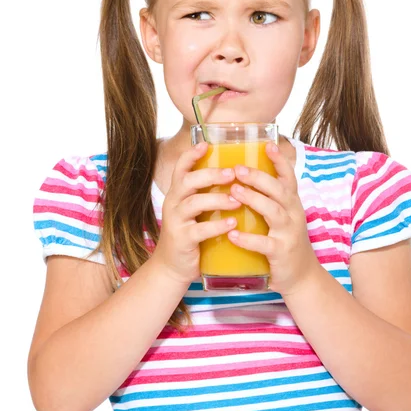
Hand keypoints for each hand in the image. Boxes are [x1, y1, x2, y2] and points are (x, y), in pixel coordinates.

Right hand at [152, 141, 241, 285]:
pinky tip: (233, 223)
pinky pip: (199, 230)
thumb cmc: (191, 233)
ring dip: (218, 199)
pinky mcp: (182, 239)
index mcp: (178, 193)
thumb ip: (208, 194)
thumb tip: (236, 175)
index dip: (191, 154)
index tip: (207, 143)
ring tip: (237, 199)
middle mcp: (173, 203)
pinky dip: (217, 226)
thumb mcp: (195, 211)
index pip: (181, 168)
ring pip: (194, 204)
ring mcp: (176, 221)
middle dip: (210, 175)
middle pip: (187, 181)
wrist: (173, 266)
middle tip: (232, 173)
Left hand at [227, 141, 317, 295]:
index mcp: (292, 204)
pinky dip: (247, 239)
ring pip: (273, 212)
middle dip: (259, 177)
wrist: (301, 277)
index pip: (288, 177)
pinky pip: (264, 243)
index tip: (268, 144)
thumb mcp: (283, 217)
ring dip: (253, 200)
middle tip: (238, 168)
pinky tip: (232, 234)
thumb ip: (269, 199)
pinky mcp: (281, 252)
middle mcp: (293, 214)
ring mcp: (289, 233)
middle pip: (279, 190)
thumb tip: (244, 178)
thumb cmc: (286, 242)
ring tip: (234, 191)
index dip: (280, 160)